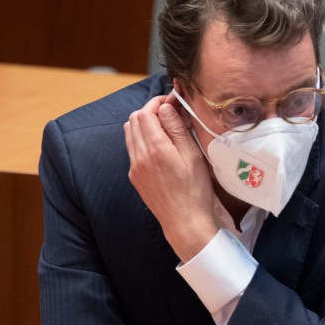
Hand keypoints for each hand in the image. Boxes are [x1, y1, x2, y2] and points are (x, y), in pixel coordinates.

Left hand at [125, 95, 219, 260]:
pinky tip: (160, 147)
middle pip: (134, 120)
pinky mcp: (135, 177)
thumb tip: (166, 107)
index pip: (145, 112)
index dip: (157, 102)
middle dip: (150, 111)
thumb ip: (177, 129)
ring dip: (144, 124)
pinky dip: (142, 139)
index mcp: (155, 149)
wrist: (185, 222)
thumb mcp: (193, 156)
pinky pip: (132, 149)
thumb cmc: (195, 192)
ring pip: (130, 133)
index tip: (172, 102)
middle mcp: (139, 156)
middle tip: (170, 114)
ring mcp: (134, 167)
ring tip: (165, 128)